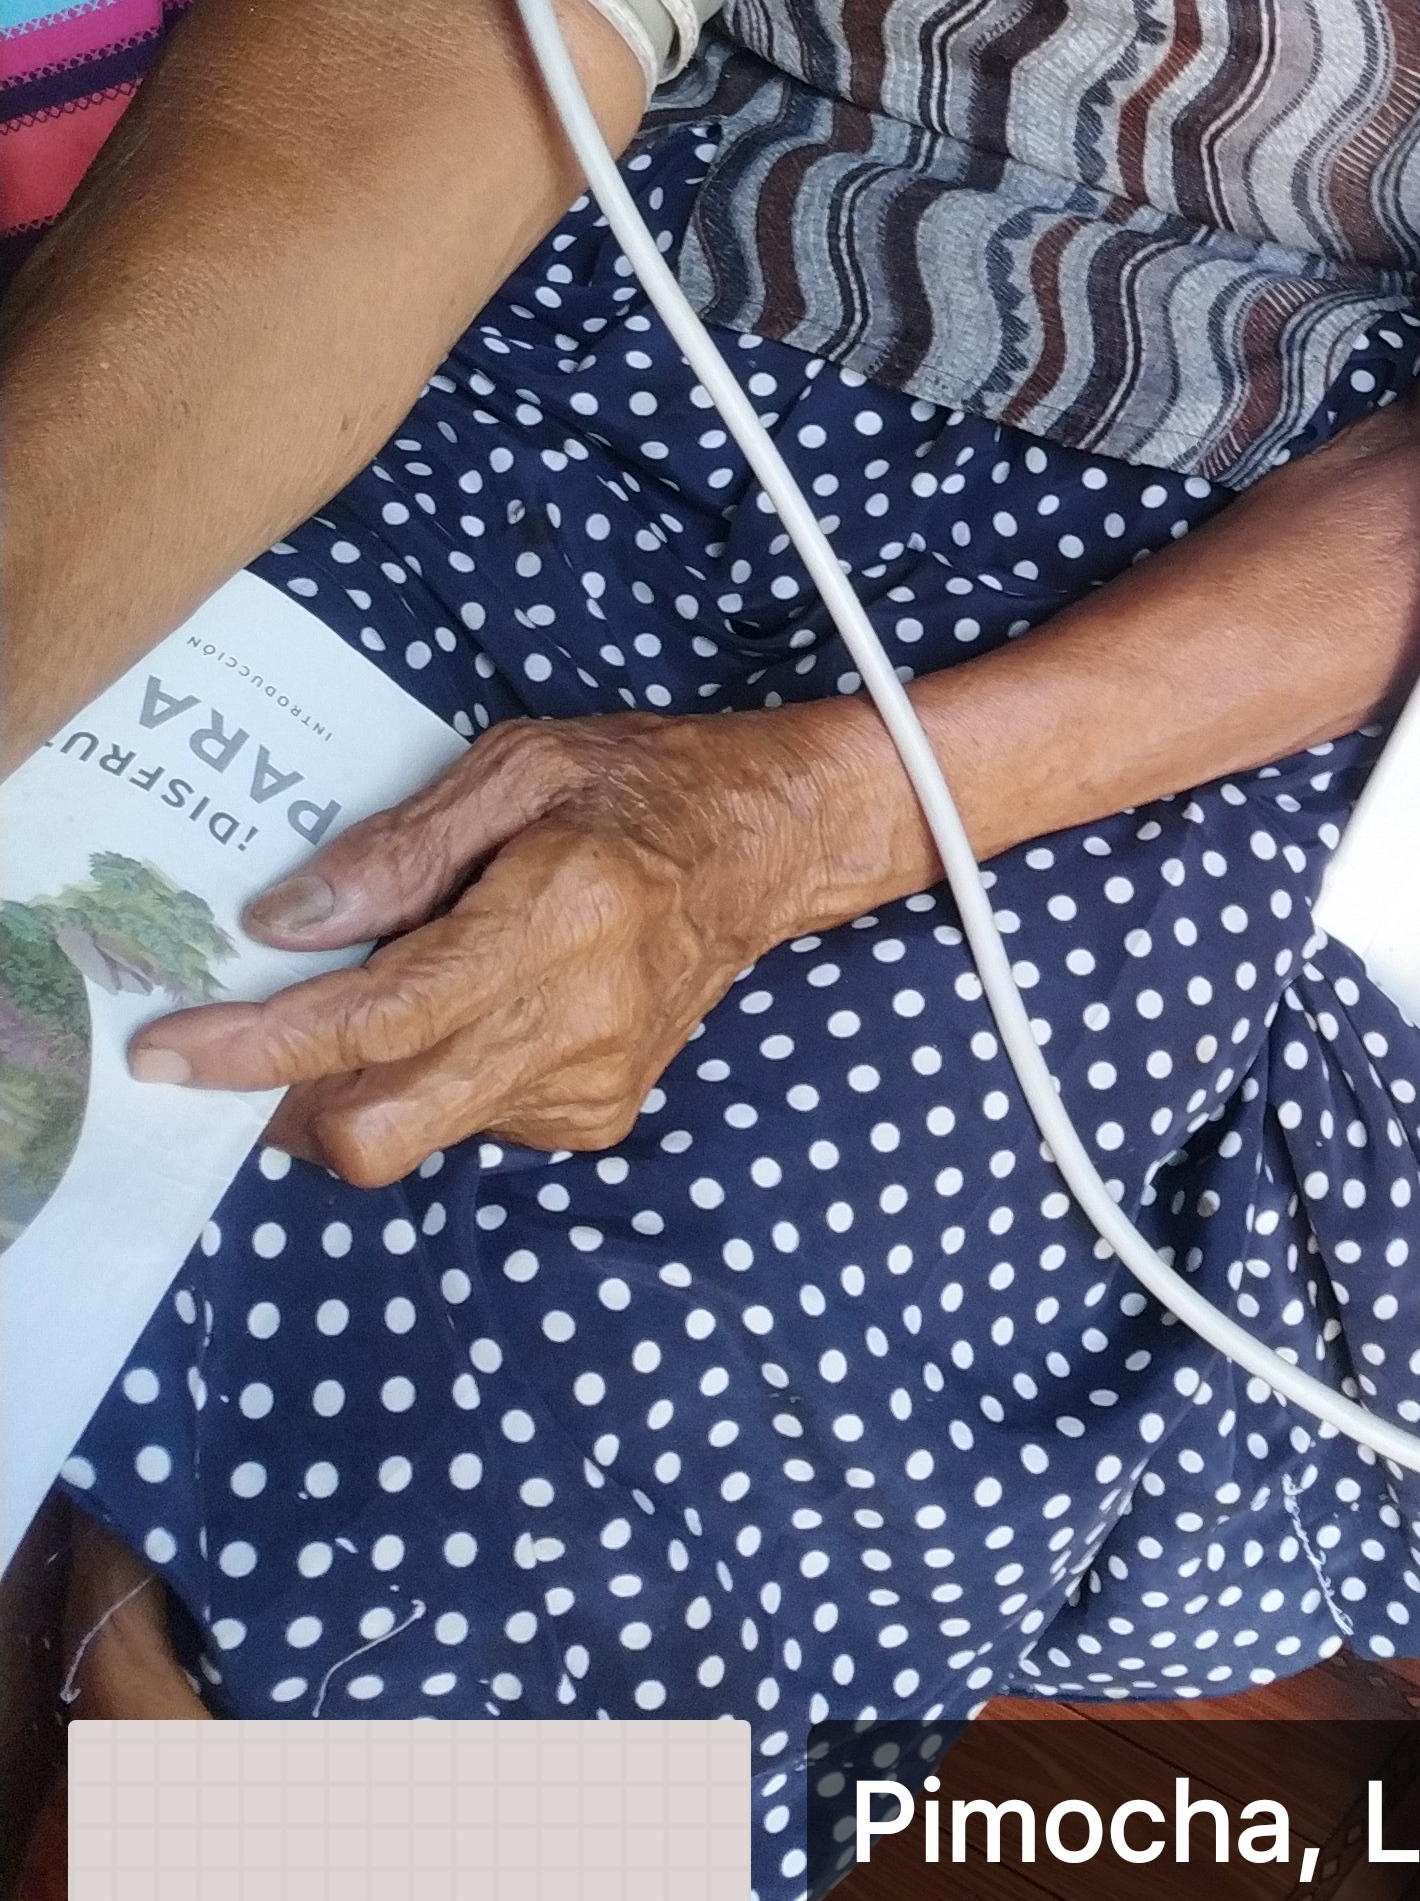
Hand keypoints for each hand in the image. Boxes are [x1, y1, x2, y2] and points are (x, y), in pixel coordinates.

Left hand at [123, 706, 889, 1185]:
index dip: (259, 1046)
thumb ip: (400, 848)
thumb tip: (282, 923)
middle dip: (283, 1105)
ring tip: (369, 997)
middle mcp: (577, 1022)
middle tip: (238, 1045)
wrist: (772, 846)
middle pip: (383, 1128)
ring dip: (353, 1085)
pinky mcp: (596, 1116)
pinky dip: (427, 1079)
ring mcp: (592, 1083)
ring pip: (415, 1134)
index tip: (166, 1052)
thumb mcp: (517, 765)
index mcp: (557, 919)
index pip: (379, 1018)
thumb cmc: (640, 785)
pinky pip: (466, 1125)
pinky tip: (461, 1009)